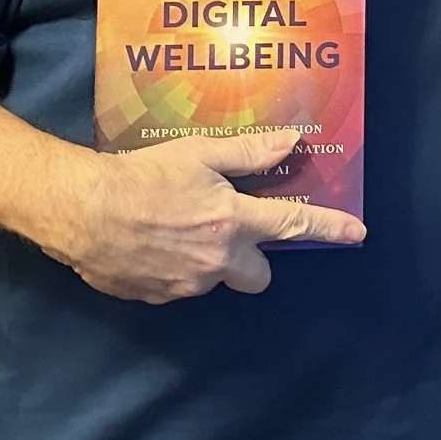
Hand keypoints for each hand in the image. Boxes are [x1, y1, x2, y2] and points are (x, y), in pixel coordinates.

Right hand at [32, 131, 365, 303]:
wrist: (83, 211)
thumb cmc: (143, 175)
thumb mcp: (199, 153)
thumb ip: (248, 154)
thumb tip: (291, 142)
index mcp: (233, 222)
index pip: (294, 226)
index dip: (329, 229)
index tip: (357, 234)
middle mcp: (217, 260)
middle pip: (258, 275)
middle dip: (253, 258)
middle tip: (231, 229)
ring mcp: (187, 285)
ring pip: (215, 277)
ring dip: (209, 258)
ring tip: (176, 226)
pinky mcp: (158, 297)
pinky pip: (180, 285)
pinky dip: (175, 267)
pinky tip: (153, 242)